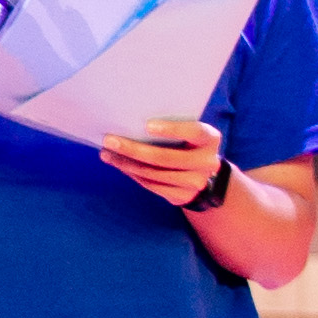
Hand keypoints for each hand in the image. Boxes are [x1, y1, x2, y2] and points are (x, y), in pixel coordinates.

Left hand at [95, 114, 225, 208]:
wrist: (201, 175)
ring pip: (154, 173)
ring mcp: (196, 182)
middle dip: (134, 149)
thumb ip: (169, 127)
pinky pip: (152, 185)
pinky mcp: (183, 196)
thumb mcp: (186, 133)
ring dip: (126, 163)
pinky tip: (119, 164)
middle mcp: (207, 162)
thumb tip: (128, 120)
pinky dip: (132, 174)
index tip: (147, 125)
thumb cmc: (185, 144)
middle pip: (166, 157)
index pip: (194, 132)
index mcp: (210, 139)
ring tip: (107, 153)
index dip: (172, 129)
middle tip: (109, 141)